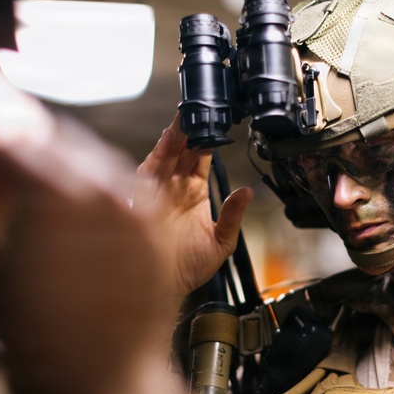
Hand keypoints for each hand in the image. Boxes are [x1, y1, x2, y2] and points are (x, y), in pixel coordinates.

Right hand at [0, 57, 180, 393]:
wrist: (106, 393)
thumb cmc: (42, 349)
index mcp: (57, 196)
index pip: (8, 146)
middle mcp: (105, 191)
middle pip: (52, 145)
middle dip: (18, 157)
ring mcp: (137, 209)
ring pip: (90, 162)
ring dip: (57, 172)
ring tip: (29, 203)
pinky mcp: (156, 230)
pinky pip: (119, 192)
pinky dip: (90, 197)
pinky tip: (70, 224)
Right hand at [132, 115, 251, 303]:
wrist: (168, 288)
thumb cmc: (187, 268)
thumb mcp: (221, 241)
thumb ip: (233, 215)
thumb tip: (247, 192)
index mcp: (193, 193)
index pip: (200, 157)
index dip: (208, 138)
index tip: (217, 119)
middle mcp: (174, 188)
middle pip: (183, 149)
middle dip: (190, 128)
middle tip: (199, 106)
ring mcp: (159, 192)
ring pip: (167, 155)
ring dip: (175, 135)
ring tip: (186, 116)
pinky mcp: (145, 200)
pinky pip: (150, 172)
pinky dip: (159, 154)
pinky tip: (169, 140)